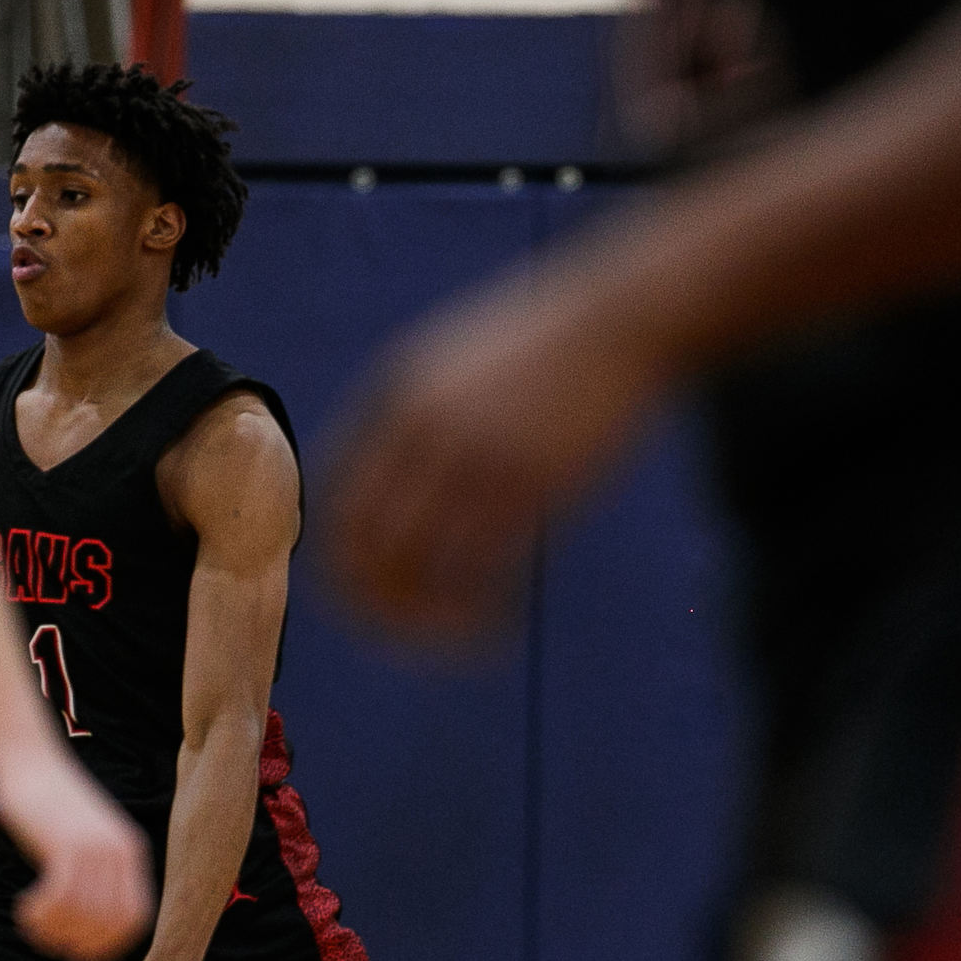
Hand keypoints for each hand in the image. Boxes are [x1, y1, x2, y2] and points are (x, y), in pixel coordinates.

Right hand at [0, 750, 152, 960]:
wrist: (29, 758)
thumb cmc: (49, 802)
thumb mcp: (85, 836)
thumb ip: (95, 871)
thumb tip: (87, 919)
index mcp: (130, 852)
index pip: (136, 919)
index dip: (109, 945)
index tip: (80, 955)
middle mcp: (120, 852)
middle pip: (109, 923)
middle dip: (77, 942)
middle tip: (47, 940)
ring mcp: (95, 847)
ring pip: (84, 915)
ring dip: (53, 930)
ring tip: (31, 924)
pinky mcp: (66, 843)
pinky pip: (61, 898)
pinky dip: (41, 914)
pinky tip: (24, 908)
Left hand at [324, 263, 681, 641]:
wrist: (622, 319)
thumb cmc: (551, 347)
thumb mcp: (461, 365)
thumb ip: (420, 419)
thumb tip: (399, 487)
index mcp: (394, 396)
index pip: (337, 501)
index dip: (349, 562)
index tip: (381, 596)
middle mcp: (419, 428)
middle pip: (361, 544)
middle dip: (377, 605)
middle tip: (411, 638)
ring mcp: (470, 453)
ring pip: (415, 566)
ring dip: (428, 620)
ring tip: (462, 642)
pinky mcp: (527, 479)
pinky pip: (477, 569)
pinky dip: (476, 612)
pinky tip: (499, 625)